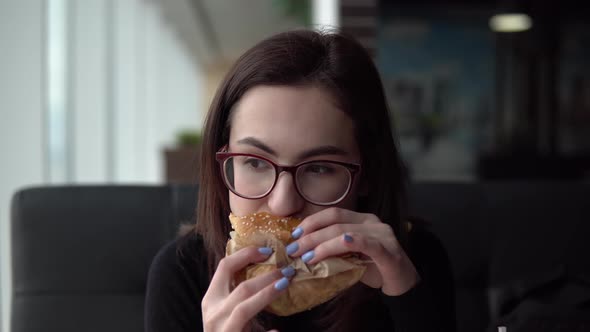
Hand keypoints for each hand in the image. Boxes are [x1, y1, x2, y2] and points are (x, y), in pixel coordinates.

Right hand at [202, 246, 290, 331]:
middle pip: (241, 287)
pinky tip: (276, 331)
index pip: (225, 267)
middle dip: (267, 276)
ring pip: (244, 307)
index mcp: (211, 300)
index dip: (246, 254)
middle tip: (288, 270)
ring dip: (268, 294)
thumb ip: (238, 293)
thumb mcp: (226, 311)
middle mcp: (213, 314)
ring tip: (286, 285)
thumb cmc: (228, 331)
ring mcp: (221, 331)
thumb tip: (268, 270)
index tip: (268, 251)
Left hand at [287, 208, 418, 295]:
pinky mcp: (387, 250)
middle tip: (294, 250)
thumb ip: (334, 250)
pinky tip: (333, 248)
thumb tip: (304, 252)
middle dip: (311, 235)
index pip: (333, 214)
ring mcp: (381, 234)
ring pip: (345, 232)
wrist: (403, 284)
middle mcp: (372, 222)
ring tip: (306, 257)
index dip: (311, 222)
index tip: (294, 235)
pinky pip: (364, 243)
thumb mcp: (351, 256)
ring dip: (321, 245)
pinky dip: (346, 244)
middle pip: (335, 222)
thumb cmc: (375, 269)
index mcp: (362, 219)